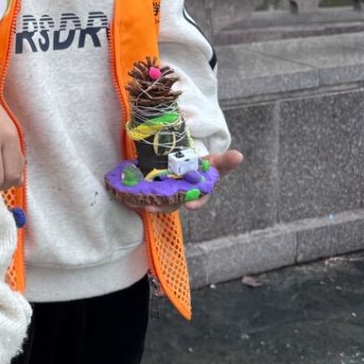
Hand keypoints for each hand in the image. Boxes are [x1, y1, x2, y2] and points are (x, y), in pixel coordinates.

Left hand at [121, 148, 244, 214]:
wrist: (187, 165)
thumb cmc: (203, 167)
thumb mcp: (214, 162)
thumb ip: (225, 161)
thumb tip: (239, 155)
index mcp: (199, 192)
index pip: (199, 199)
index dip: (195, 203)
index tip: (190, 206)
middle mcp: (182, 196)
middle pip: (172, 203)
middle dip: (161, 205)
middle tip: (151, 207)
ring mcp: (167, 194)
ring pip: (155, 201)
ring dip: (145, 202)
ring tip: (136, 202)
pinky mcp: (153, 190)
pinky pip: (143, 196)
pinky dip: (134, 197)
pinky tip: (124, 196)